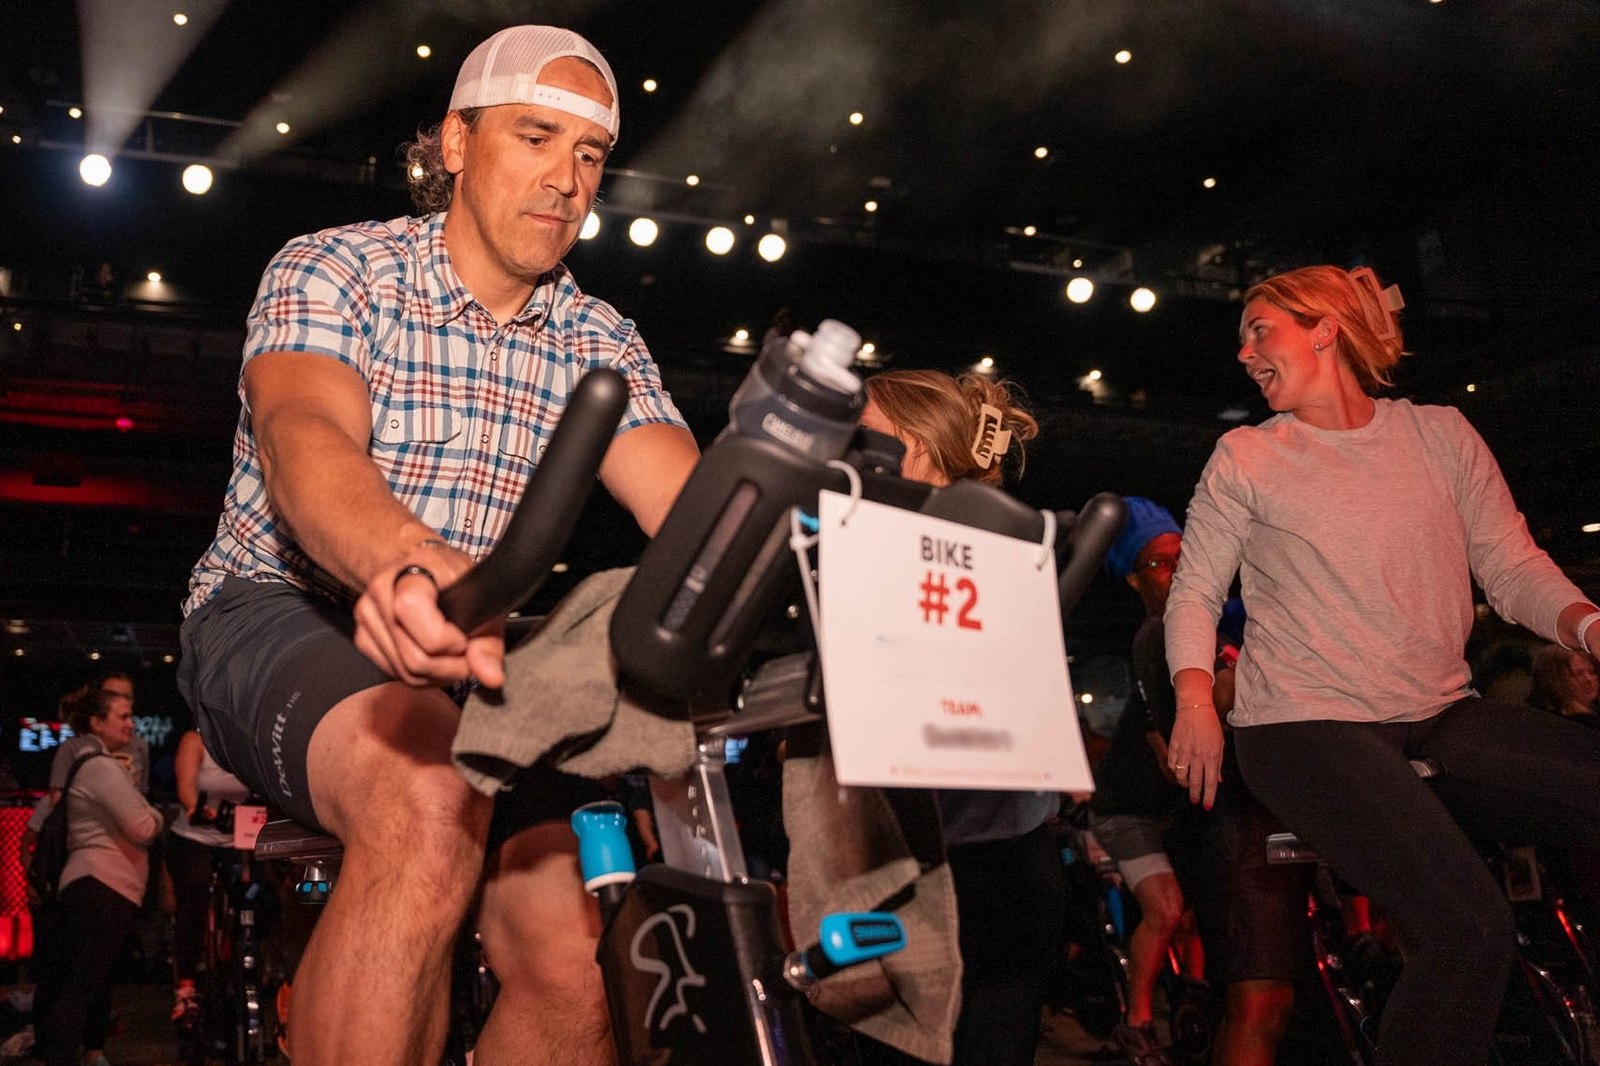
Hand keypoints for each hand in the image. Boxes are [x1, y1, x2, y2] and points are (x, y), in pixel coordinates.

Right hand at [352, 543, 505, 687]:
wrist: (421, 565)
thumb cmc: (453, 577)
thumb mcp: (482, 597)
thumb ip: (489, 640)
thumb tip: (491, 677)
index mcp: (409, 572)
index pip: (413, 614)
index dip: (447, 639)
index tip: (465, 636)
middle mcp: (380, 592)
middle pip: (415, 659)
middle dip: (451, 666)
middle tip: (466, 652)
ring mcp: (366, 617)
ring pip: (406, 674)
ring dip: (439, 674)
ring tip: (453, 654)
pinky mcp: (362, 639)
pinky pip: (396, 675)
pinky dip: (422, 676)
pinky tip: (435, 658)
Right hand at [1167, 702, 1224, 809]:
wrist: (1194, 708)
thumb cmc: (1209, 724)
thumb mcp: (1220, 744)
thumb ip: (1218, 764)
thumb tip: (1218, 780)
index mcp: (1211, 756)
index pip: (1210, 782)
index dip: (1208, 796)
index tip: (1207, 805)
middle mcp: (1197, 755)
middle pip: (1194, 782)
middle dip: (1195, 795)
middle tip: (1195, 800)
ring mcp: (1184, 751)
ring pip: (1181, 775)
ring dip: (1184, 784)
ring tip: (1186, 785)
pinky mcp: (1174, 746)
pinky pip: (1172, 764)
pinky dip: (1175, 770)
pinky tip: (1179, 771)